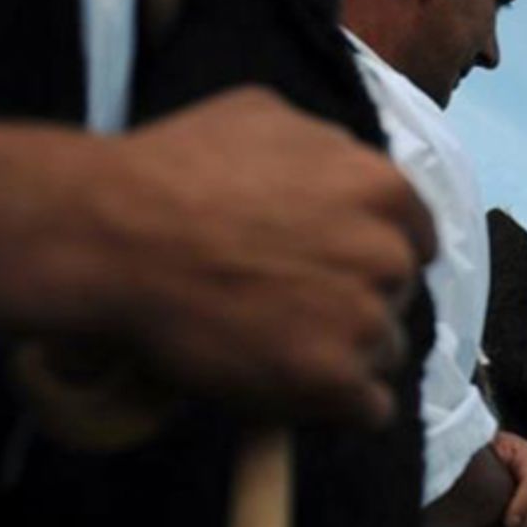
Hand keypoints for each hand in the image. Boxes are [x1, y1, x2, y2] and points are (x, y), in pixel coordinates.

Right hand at [99, 87, 436, 425]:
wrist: (111, 238)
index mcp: (383, 188)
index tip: (336, 270)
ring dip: (344, 357)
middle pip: (397, 296)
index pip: (415, 238)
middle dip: (355, 303)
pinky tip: (294, 393)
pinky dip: (337, 408)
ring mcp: (365, 321)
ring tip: (278, 350)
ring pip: (383, 353)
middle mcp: (388, 255)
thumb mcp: (262, 117)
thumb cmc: (173, 171)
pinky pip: (370, 409)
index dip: (372, 256)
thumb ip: (324, 146)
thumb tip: (343, 166)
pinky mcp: (336, 381)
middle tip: (294, 309)